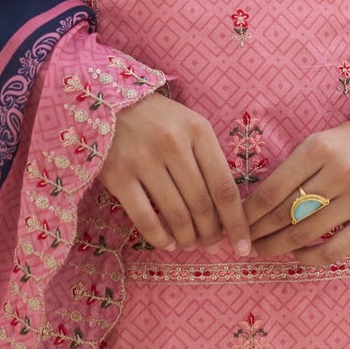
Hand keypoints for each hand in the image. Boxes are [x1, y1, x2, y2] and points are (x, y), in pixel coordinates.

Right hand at [99, 92, 251, 256]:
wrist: (106, 102)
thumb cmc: (156, 118)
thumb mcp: (189, 125)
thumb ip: (208, 158)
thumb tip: (225, 209)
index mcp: (197, 130)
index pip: (224, 186)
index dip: (236, 222)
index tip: (243, 246)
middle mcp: (173, 144)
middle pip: (202, 204)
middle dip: (211, 234)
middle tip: (211, 245)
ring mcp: (144, 159)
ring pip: (176, 215)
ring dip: (187, 238)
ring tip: (189, 243)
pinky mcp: (118, 175)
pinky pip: (145, 218)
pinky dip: (159, 237)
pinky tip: (166, 242)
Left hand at [244, 118, 349, 267]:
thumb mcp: (322, 141)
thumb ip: (294, 168)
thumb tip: (257, 201)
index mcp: (318, 149)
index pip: (272, 189)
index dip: (248, 212)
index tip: (234, 221)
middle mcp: (338, 173)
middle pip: (285, 214)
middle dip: (257, 232)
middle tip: (242, 240)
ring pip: (305, 233)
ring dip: (276, 246)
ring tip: (261, 249)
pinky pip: (334, 250)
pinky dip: (309, 256)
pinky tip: (296, 253)